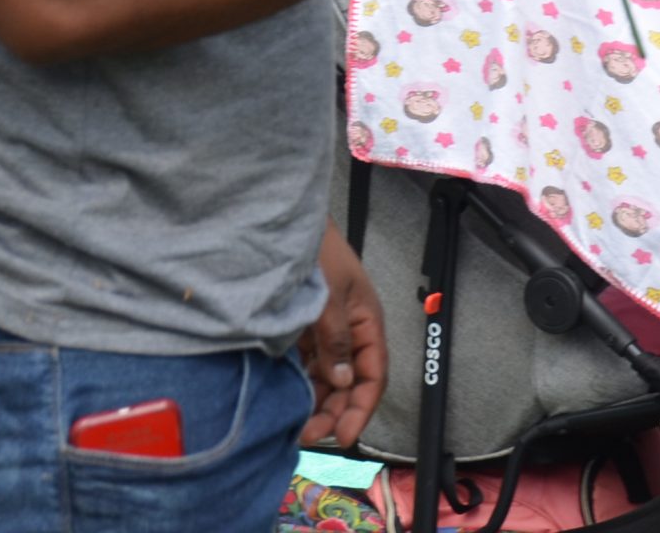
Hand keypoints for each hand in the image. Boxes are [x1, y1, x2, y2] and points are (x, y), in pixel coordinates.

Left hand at [299, 224, 385, 447]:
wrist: (287, 222)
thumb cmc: (317, 250)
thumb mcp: (330, 295)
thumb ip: (336, 338)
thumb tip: (343, 381)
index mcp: (366, 322)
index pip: (373, 376)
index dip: (361, 408)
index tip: (344, 437)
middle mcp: (349, 331)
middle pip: (349, 383)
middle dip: (334, 412)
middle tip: (308, 436)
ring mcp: (325, 331)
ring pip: (327, 378)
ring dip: (316, 402)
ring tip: (295, 423)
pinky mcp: (303, 328)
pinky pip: (307, 364)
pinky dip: (300, 383)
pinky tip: (286, 397)